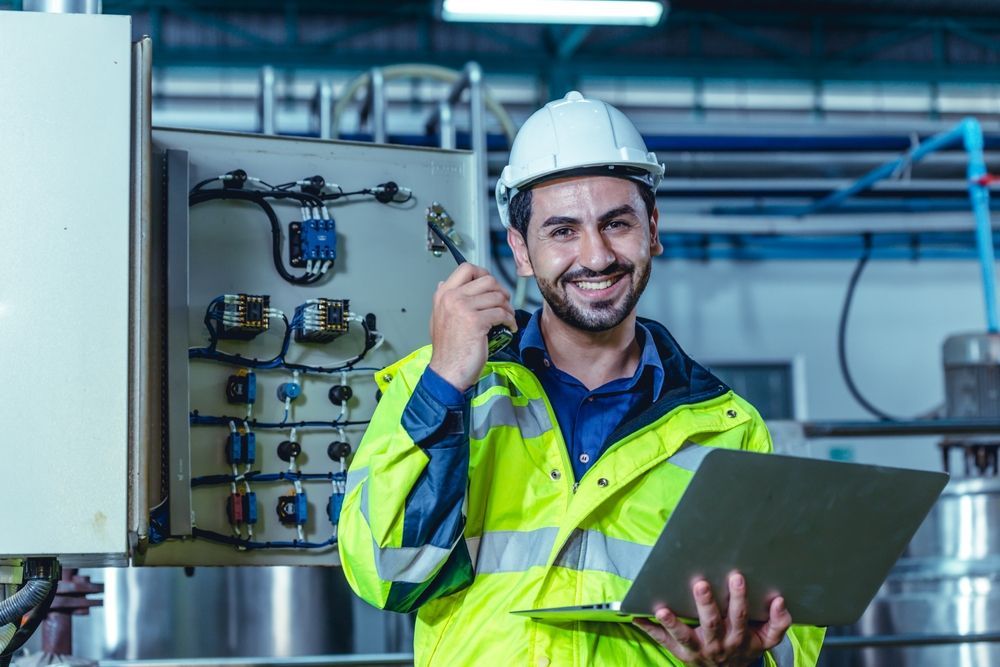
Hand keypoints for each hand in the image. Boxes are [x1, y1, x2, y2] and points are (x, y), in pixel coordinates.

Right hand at [428, 263, 516, 391]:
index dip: (484, 273)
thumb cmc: (447, 350)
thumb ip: (444, 300)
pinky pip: (502, 313)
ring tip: (508, 317)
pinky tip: (509, 327)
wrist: (447, 371)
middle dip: (501, 291)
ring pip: (497, 296)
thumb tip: (444, 283)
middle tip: (504, 303)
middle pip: (487, 280)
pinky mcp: (477, 322)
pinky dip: (510, 320)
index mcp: (443, 295)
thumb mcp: (438, 318)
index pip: (467, 269)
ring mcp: (464, 308)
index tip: (491, 286)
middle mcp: (452, 297)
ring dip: (508, 307)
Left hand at [633, 573, 791, 666]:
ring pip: (684, 636)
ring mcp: (696, 649)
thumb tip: (780, 601)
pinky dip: (649, 629)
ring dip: (672, 623)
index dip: (739, 598)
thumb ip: (777, 623)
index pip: (739, 616)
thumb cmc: (744, 648)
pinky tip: (636, 616)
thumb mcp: (765, 640)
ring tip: (662, 609)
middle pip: (711, 623)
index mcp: (737, 637)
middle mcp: (716, 644)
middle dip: (705, 604)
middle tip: (699, 584)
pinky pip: (662, 642)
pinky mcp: (679, 653)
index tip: (736, 576)